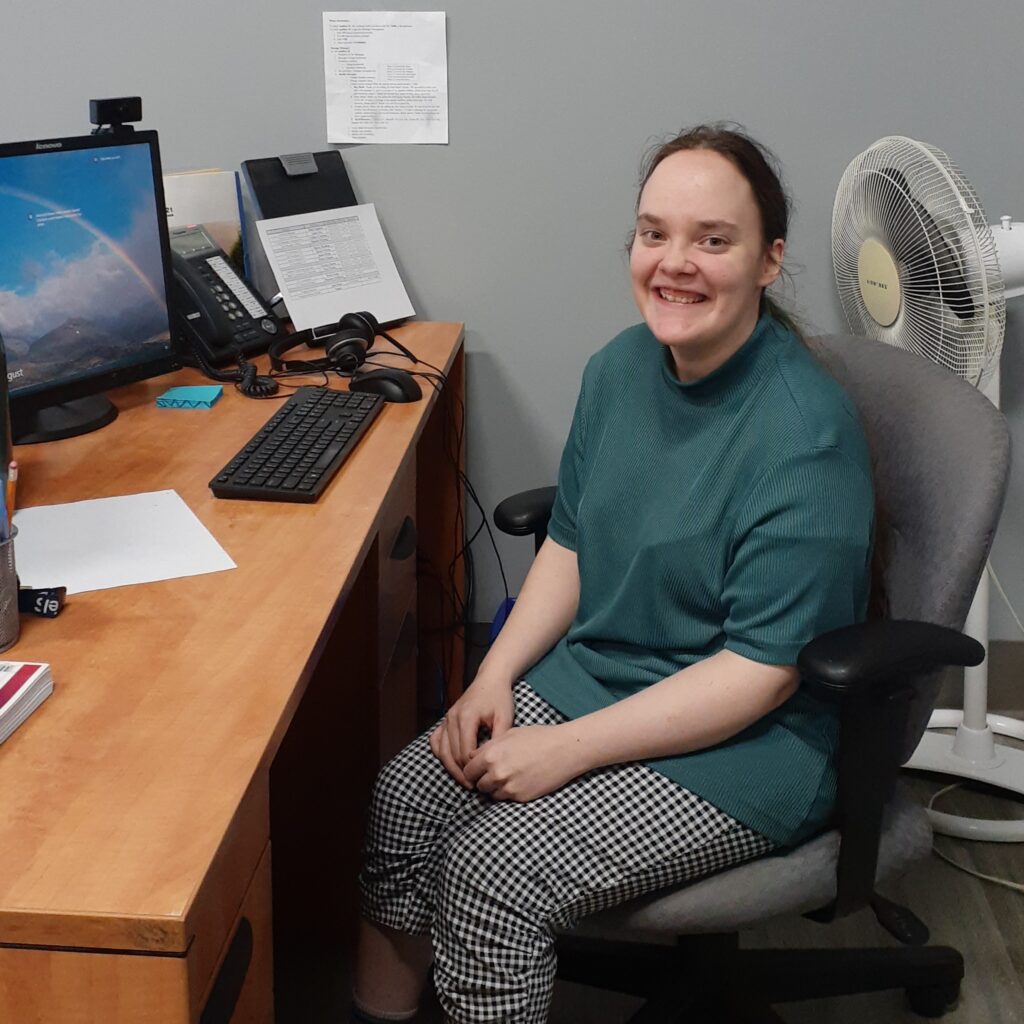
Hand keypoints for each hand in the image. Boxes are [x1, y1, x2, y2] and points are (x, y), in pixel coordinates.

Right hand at [429, 674, 514, 786]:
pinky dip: (441, 755)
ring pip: (442, 751)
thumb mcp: (505, 717)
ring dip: (451, 768)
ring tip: (465, 781)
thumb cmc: (499, 698)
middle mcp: (452, 719)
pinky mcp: (445, 720)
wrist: (490, 680)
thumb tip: (493, 761)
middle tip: (475, 787)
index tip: (483, 780)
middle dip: (462, 773)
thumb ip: (499, 738)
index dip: (473, 769)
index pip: (465, 752)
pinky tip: (450, 764)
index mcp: (466, 718)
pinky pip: (436, 742)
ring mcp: (446, 719)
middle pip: (452, 754)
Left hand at [463, 724, 584, 801]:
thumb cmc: (538, 737)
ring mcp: (508, 787)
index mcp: (490, 754)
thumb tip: (473, 757)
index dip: (472, 770)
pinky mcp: (520, 797)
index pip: (468, 770)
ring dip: (495, 787)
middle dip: (482, 780)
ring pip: (491, 794)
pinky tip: (520, 780)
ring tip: (508, 776)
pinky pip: (506, 798)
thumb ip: (488, 747)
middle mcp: (496, 773)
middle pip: (478, 785)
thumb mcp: (509, 734)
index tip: (478, 769)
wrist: (565, 749)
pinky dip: (509, 792)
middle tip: (493, 773)